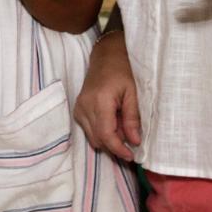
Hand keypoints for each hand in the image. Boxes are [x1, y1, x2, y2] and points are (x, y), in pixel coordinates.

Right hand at [72, 34, 140, 161]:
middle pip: (98, 139)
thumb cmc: (123, 70)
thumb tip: (134, 142)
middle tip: (131, 143)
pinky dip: (101, 132)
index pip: (105, 134)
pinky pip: (88, 130)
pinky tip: (113, 124)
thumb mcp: (133, 93)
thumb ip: (132, 118)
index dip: (118, 149)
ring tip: (123, 130)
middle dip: (115, 146)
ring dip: (108, 140)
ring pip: (92, 137)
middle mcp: (85, 106)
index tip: (131, 155)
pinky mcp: (78, 108)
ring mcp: (79, 107)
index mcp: (100, 101)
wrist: (106, 55)